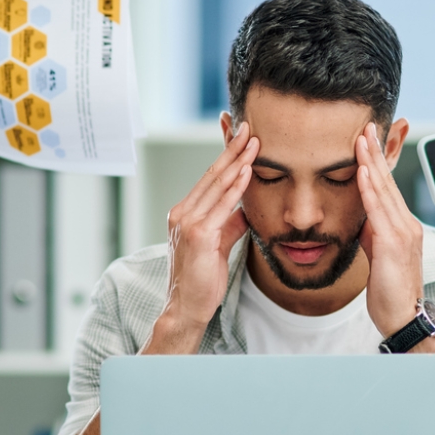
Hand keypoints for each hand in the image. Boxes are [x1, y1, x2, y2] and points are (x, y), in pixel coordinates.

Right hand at [159, 122, 258, 331]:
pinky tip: (247, 171)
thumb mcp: (219, 243)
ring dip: (237, 161)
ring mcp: (187, 222)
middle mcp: (182, 212)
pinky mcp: (197, 234)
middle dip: (231, 149)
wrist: (188, 307)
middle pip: (212, 175)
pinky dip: (235, 186)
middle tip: (248, 127)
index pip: (209, 178)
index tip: (240, 137)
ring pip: (217, 185)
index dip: (225, 156)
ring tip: (253, 142)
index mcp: (185, 212)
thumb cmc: (203, 279)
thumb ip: (230, 223)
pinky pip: (221, 205)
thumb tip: (246, 208)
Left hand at [356, 122, 424, 336]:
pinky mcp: (394, 245)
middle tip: (366, 125)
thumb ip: (373, 234)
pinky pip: (378, 211)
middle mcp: (407, 224)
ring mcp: (403, 233)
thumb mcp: (378, 256)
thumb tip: (362, 217)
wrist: (403, 318)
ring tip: (361, 138)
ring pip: (383, 190)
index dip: (377, 162)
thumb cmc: (390, 292)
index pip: (388, 187)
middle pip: (388, 182)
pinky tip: (361, 171)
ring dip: (370, 162)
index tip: (367, 139)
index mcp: (403, 226)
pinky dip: (369, 188)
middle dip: (375, 152)